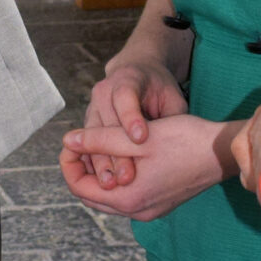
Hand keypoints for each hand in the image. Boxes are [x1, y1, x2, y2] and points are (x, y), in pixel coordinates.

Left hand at [59, 113, 240, 220]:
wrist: (223, 152)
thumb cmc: (184, 140)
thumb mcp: (137, 137)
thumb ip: (99, 140)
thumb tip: (68, 141)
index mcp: (128, 199)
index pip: (79, 187)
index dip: (68, 163)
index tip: (71, 139)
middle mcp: (137, 212)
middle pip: (91, 194)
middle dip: (80, 168)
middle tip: (81, 141)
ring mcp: (150, 209)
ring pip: (109, 195)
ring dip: (99, 172)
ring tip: (98, 144)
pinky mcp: (160, 202)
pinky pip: (126, 194)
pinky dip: (117, 177)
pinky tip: (120, 154)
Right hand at [77, 60, 190, 186]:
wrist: (139, 76)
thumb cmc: (160, 90)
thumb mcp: (173, 100)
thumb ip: (171, 120)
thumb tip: (170, 147)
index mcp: (127, 78)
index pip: (125, 97)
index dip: (131, 118)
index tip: (140, 139)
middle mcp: (104, 92)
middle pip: (105, 124)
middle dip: (115, 153)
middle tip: (127, 177)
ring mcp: (93, 107)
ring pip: (93, 139)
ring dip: (102, 163)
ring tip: (113, 185)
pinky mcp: (90, 123)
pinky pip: (87, 146)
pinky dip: (95, 164)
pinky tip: (103, 184)